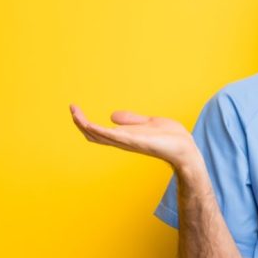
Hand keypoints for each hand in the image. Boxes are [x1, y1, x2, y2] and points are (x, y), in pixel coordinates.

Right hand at [69, 104, 201, 172]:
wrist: (185, 149)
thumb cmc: (171, 138)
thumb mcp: (148, 122)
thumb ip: (131, 120)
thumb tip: (112, 116)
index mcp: (125, 136)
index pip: (98, 133)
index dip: (85, 122)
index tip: (76, 109)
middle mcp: (122, 141)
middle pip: (94, 135)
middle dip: (80, 122)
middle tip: (72, 109)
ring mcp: (127, 142)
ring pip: (98, 136)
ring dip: (84, 124)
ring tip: (75, 112)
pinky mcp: (134, 141)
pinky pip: (112, 137)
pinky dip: (98, 130)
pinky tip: (88, 123)